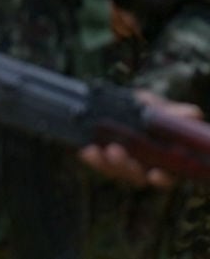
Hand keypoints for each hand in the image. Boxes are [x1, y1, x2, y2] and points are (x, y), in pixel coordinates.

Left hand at [77, 90, 202, 188]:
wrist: (109, 102)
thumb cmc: (140, 106)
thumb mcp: (153, 106)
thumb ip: (169, 113)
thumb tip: (193, 113)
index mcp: (160, 158)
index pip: (166, 178)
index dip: (162, 179)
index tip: (154, 174)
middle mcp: (140, 166)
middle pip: (137, 178)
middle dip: (127, 168)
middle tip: (116, 151)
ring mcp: (118, 164)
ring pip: (115, 172)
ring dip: (109, 162)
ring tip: (104, 148)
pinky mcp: (98, 159)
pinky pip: (96, 163)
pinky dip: (93, 158)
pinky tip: (89, 149)